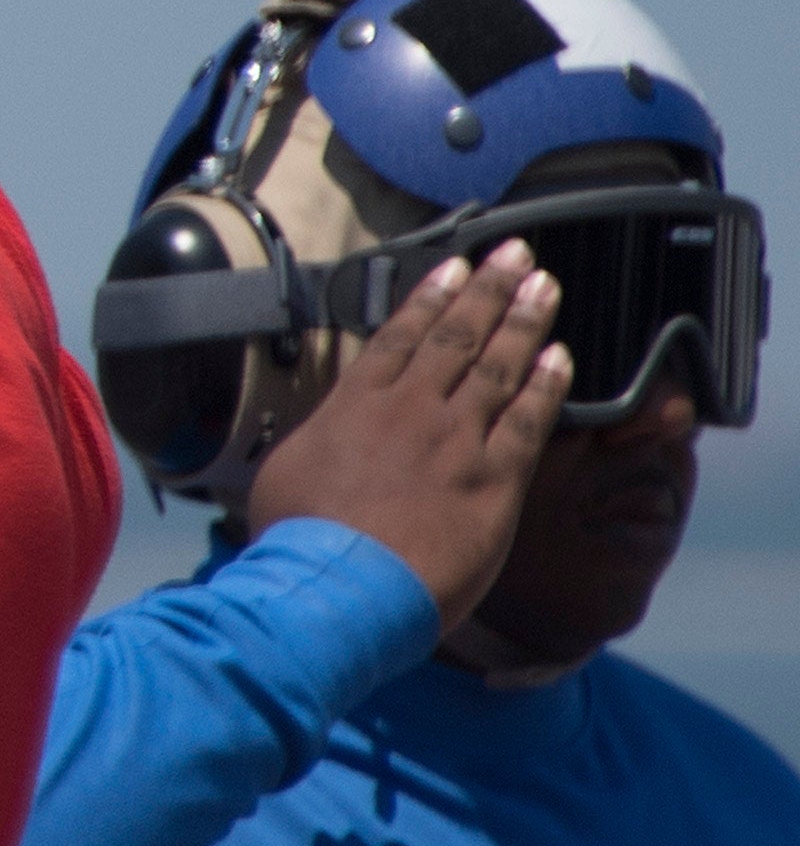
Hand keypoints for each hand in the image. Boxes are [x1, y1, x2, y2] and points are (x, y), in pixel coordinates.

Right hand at [242, 241, 569, 628]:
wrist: (340, 588)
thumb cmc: (301, 544)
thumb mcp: (282, 476)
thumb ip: (317, 442)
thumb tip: (321, 433)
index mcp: (354, 406)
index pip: (399, 337)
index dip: (431, 298)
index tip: (455, 268)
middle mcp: (409, 411)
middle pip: (457, 337)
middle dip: (489, 291)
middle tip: (515, 257)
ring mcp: (455, 441)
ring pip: (498, 367)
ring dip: (525, 322)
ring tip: (545, 288)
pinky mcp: (493, 480)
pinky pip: (528, 421)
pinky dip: (547, 386)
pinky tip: (562, 358)